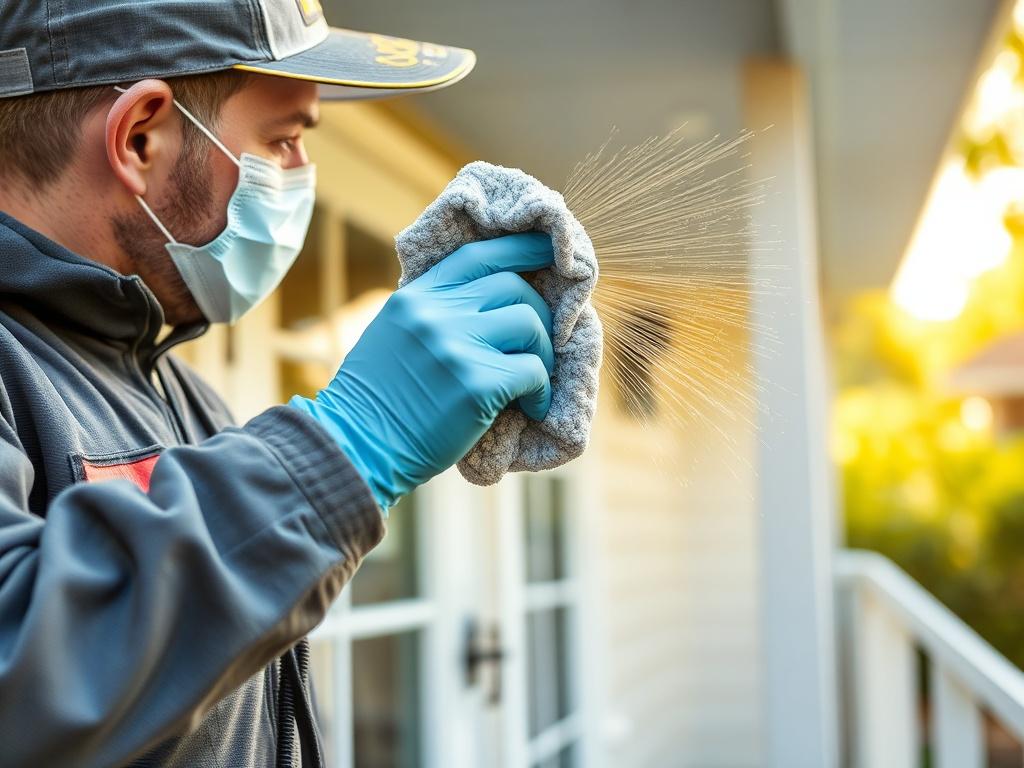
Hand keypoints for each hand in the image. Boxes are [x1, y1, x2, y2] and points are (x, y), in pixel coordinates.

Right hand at [289, 232, 554, 511]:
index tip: (547, 250)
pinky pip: (533, 372)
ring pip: (530, 324)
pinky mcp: (476, 384)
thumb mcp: (394, 336)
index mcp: (416, 298)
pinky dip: (541, 392)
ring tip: (532, 383)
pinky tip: (533, 408)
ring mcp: (456, 346)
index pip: (478, 255)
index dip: (518, 249)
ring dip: (543, 353)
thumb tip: (487, 303)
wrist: (357, 449)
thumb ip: (434, 314)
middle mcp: (436, 313)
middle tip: (538, 348)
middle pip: (513, 287)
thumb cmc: (377, 403)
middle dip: (538, 315)